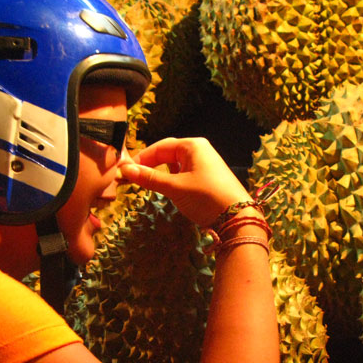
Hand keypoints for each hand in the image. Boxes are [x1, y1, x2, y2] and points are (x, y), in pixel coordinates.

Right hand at [117, 137, 250, 226]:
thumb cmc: (206, 197)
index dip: (141, 158)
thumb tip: (125, 170)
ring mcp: (205, 163)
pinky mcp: (208, 177)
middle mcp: (199, 150)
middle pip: (167, 153)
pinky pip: (184, 173)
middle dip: (150, 164)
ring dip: (160, 172)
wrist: (237, 217)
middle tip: (133, 178)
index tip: (125, 172)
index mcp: (192, 145)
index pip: (159, 147)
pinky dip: (172, 179)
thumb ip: (150, 178)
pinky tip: (168, 188)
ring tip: (148, 183)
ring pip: (175, 164)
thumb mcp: (175, 187)